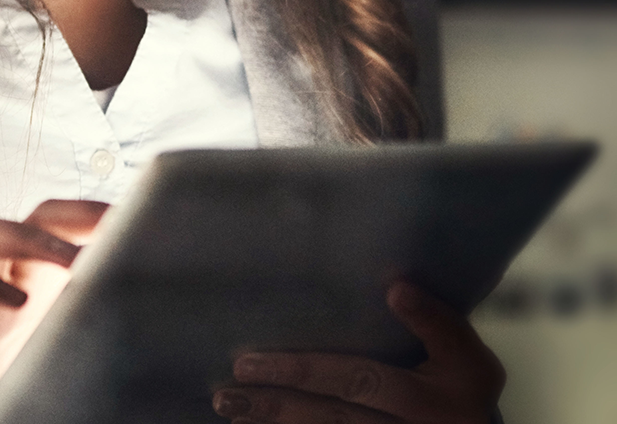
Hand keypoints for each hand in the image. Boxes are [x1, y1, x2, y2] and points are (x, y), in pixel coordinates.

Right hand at [0, 199, 108, 420]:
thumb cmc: (0, 333)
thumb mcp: (47, 318)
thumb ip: (81, 300)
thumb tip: (135, 292)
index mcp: (35, 259)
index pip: (64, 219)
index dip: (94, 211)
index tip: (130, 213)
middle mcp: (4, 257)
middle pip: (35, 215)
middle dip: (72, 216)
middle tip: (110, 229)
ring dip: (30, 239)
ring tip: (70, 262)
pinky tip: (15, 304)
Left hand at [212, 282, 505, 423]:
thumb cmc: (460, 390)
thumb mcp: (467, 360)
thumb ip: (437, 324)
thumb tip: (395, 286)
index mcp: (450, 392)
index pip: (431, 350)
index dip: (413, 324)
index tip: (394, 291)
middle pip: (350, 402)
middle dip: (293, 384)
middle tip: (242, 367)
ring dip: (278, 418)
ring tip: (230, 403)